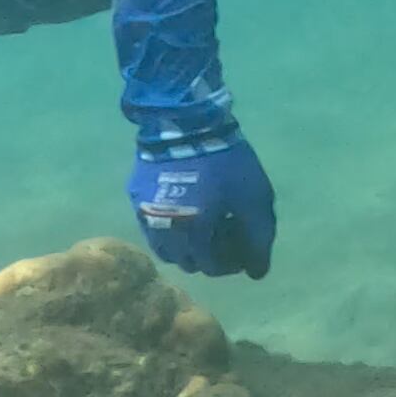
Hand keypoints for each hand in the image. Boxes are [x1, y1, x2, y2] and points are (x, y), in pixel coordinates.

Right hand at [128, 136, 276, 278]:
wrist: (186, 123)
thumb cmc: (226, 164)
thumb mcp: (254, 200)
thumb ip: (259, 240)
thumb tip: (257, 273)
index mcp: (192, 235)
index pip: (210, 267)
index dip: (230, 263)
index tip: (242, 248)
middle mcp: (163, 232)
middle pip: (186, 261)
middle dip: (208, 256)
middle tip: (224, 237)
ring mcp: (144, 214)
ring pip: (165, 247)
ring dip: (185, 246)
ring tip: (204, 226)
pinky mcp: (136, 196)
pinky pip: (152, 224)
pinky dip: (170, 227)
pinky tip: (185, 209)